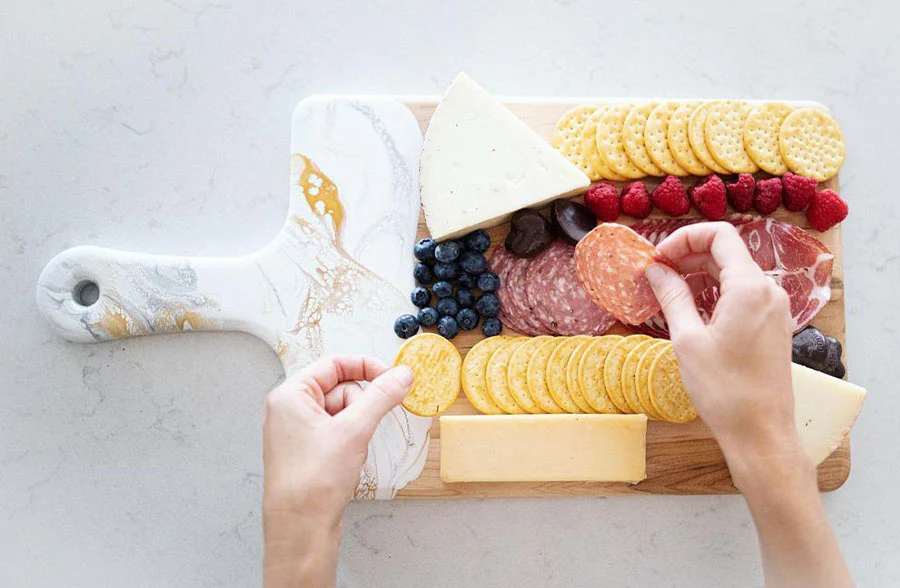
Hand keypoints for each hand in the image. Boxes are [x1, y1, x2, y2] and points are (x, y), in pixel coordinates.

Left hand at [262, 356, 411, 587]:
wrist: (300, 530)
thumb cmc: (312, 482)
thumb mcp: (354, 430)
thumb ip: (381, 396)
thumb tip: (402, 374)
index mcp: (290, 395)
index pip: (334, 364)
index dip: (366, 367)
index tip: (393, 377)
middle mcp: (290, 410)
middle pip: (341, 388)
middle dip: (362, 406)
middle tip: (366, 427)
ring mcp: (298, 433)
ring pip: (343, 413)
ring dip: (358, 428)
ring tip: (352, 452)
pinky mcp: (308, 452)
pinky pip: (339, 433)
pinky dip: (352, 442)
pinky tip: (349, 462)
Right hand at [644, 222, 809, 487]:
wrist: (761, 432)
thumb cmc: (724, 390)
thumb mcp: (687, 339)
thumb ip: (672, 296)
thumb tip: (655, 270)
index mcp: (749, 287)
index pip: (719, 235)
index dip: (684, 239)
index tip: (658, 258)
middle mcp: (768, 291)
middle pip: (727, 251)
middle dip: (688, 255)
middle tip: (656, 274)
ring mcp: (774, 308)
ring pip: (734, 272)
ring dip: (700, 273)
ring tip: (669, 291)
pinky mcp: (773, 324)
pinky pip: (743, 293)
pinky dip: (716, 291)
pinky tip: (692, 309)